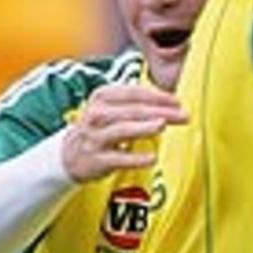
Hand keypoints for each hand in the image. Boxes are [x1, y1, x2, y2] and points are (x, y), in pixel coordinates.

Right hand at [60, 83, 187, 181]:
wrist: (70, 155)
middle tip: (182, 115)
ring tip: (162, 125)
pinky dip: (135, 158)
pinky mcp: (97, 159)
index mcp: (103, 97)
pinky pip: (119, 159)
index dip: (157, 96)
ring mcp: (96, 137)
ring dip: (143, 127)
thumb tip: (173, 104)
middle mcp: (97, 114)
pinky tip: (152, 158)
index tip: (178, 102)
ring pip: (122, 130)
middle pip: (132, 110)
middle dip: (159, 112)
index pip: (133, 93)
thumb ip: (137, 104)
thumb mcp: (112, 109)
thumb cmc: (100, 130)